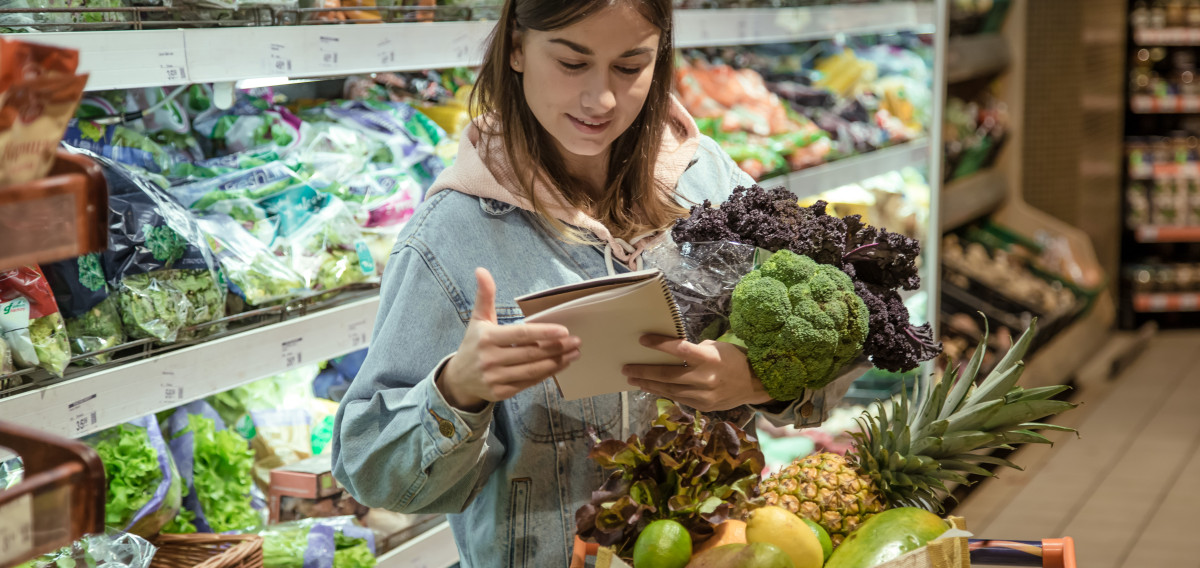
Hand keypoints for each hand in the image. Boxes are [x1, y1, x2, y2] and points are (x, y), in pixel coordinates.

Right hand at [438, 268, 581, 411]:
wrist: (458, 378)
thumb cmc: (474, 344)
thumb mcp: (477, 319)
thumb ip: (484, 295)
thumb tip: (481, 270)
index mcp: (487, 338)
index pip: (521, 335)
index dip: (544, 333)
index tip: (564, 330)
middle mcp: (490, 359)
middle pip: (531, 354)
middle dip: (557, 347)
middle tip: (576, 341)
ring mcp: (495, 378)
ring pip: (533, 370)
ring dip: (557, 362)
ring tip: (574, 353)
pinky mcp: (501, 393)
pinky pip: (528, 383)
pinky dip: (546, 375)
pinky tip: (560, 365)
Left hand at [621, 335, 773, 411]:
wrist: (755, 384)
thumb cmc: (733, 359)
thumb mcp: (716, 348)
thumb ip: (694, 350)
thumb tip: (671, 351)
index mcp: (709, 358)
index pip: (680, 349)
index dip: (659, 344)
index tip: (642, 340)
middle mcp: (705, 378)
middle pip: (668, 375)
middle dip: (644, 371)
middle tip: (626, 368)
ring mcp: (703, 395)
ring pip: (669, 390)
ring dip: (649, 384)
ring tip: (633, 379)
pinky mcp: (703, 406)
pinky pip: (678, 398)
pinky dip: (662, 392)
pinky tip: (650, 387)